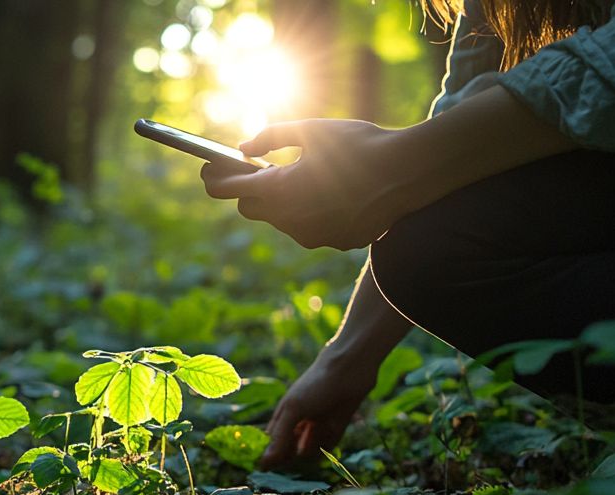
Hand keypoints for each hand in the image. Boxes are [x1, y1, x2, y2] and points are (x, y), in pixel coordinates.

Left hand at [202, 119, 408, 250]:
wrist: (407, 174)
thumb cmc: (359, 145)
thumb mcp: (311, 130)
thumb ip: (271, 137)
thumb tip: (243, 147)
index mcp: (278, 189)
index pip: (227, 189)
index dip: (212, 178)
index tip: (207, 168)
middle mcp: (289, 219)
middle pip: (249, 208)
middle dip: (247, 189)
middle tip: (251, 169)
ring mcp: (310, 236)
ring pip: (280, 220)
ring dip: (281, 201)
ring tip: (297, 177)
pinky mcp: (331, 243)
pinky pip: (308, 228)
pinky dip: (309, 212)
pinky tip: (327, 193)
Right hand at [260, 350, 376, 470]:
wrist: (350, 371)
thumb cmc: (316, 385)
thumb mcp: (294, 409)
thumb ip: (280, 437)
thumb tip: (263, 464)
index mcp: (282, 418)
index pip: (271, 445)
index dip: (271, 456)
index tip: (273, 465)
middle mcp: (297, 425)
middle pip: (289, 452)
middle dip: (292, 455)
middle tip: (299, 446)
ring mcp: (316, 429)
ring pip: (307, 454)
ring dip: (311, 449)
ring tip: (318, 429)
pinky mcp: (333, 432)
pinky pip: (325, 449)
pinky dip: (327, 446)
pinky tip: (331, 428)